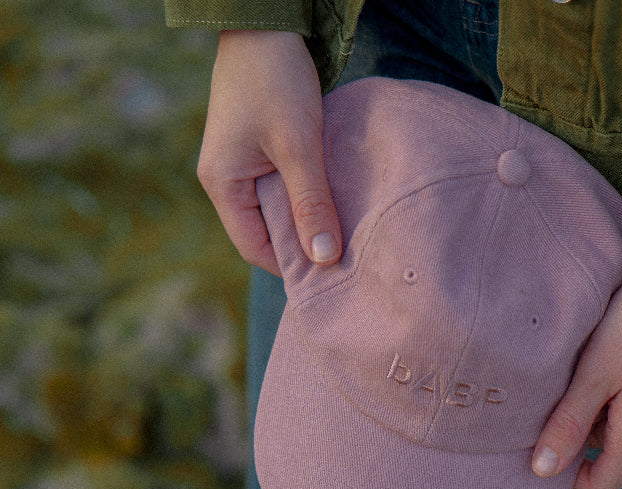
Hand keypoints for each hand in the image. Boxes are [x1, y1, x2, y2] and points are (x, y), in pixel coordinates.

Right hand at [197, 29, 341, 275]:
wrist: (266, 22)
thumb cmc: (276, 79)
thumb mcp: (298, 146)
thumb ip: (311, 203)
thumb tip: (323, 258)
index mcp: (222, 185)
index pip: (255, 248)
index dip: (291, 265)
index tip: (329, 273)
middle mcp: (224, 181)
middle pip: (264, 233)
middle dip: (300, 243)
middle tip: (341, 255)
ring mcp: (239, 166)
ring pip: (275, 211)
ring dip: (305, 218)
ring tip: (339, 228)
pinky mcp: (256, 151)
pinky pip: (280, 188)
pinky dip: (304, 196)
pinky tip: (330, 198)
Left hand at [531, 284, 621, 488]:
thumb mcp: (594, 373)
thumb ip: (568, 424)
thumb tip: (543, 471)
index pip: (602, 485)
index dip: (574, 474)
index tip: (559, 439)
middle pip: (617, 448)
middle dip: (595, 423)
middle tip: (587, 377)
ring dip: (620, 404)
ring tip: (616, 360)